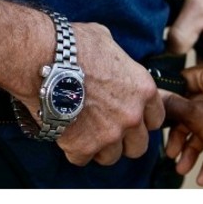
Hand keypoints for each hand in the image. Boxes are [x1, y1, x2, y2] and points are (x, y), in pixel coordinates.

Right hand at [39, 22, 163, 165]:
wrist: (45, 61)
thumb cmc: (76, 47)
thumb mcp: (108, 44)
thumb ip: (118, 62)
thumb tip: (112, 61)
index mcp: (143, 90)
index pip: (156, 119)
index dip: (142, 119)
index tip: (129, 116)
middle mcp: (132, 115)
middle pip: (139, 146)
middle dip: (125, 140)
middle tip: (107, 129)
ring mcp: (109, 134)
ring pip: (111, 157)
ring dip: (99, 147)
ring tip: (84, 131)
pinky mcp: (84, 147)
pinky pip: (82, 159)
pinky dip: (74, 150)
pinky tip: (66, 133)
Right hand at [163, 60, 202, 185]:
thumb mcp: (197, 117)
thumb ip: (174, 106)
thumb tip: (157, 94)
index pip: (184, 81)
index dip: (170, 100)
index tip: (159, 117)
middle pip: (194, 108)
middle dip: (182, 136)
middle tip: (172, 153)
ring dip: (195, 149)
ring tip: (184, 169)